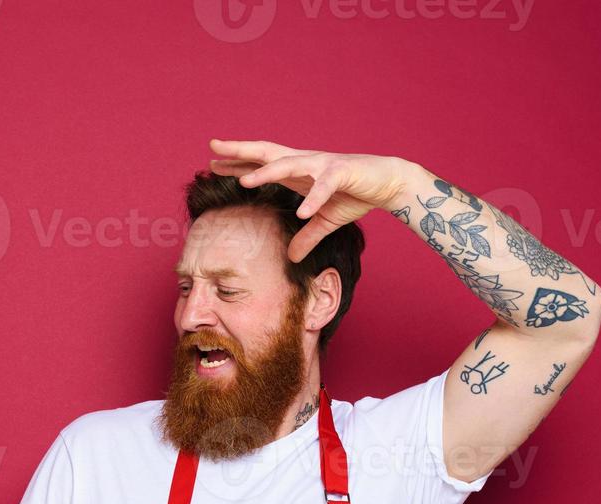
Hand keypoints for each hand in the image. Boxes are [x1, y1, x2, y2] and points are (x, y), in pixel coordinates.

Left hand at [208, 139, 415, 261]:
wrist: (389, 183)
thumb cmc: (355, 195)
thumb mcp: (325, 221)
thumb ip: (306, 237)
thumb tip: (291, 258)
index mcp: (298, 171)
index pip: (261, 163)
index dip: (237, 163)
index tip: (212, 165)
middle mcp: (306, 162)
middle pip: (266, 153)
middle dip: (240, 150)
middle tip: (212, 147)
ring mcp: (323, 164)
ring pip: (290, 164)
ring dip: (267, 172)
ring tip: (244, 181)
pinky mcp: (344, 171)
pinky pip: (325, 186)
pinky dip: (314, 199)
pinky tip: (303, 212)